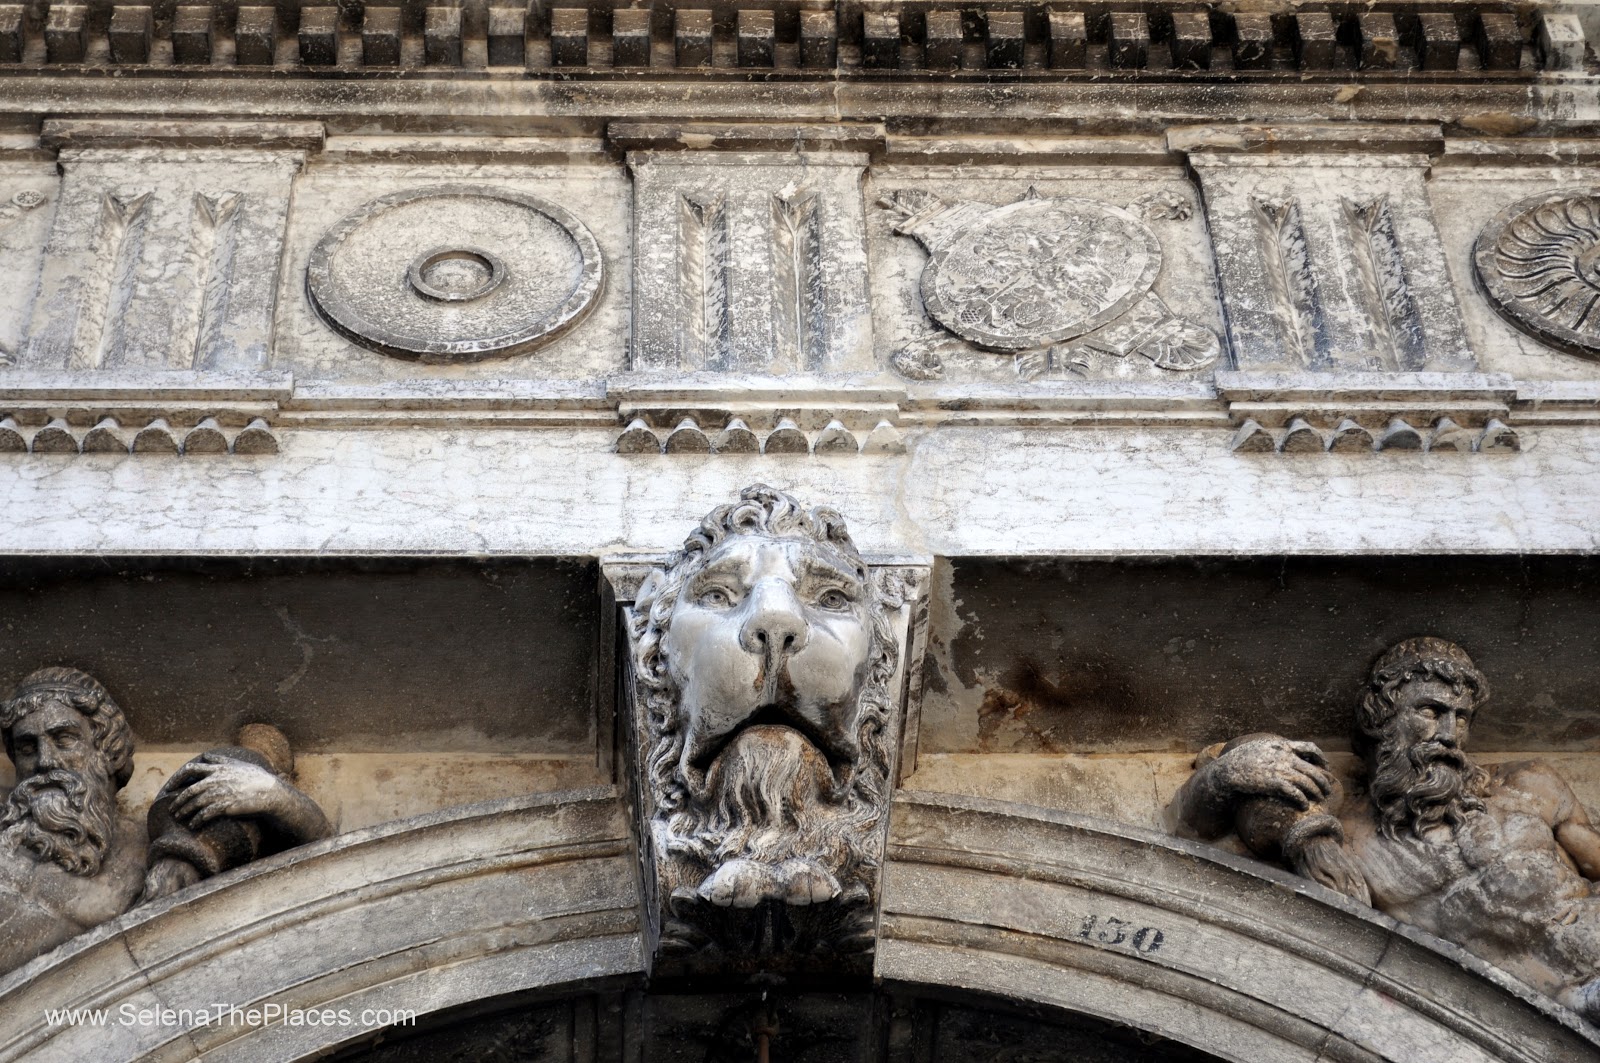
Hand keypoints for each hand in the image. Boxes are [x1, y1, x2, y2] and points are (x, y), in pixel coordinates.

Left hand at [166, 753, 288, 828]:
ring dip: (184, 812)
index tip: (170, 788)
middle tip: (172, 809)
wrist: (269, 792)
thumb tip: (207, 756)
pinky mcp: (225, 806)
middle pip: (189, 790)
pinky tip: (193, 825)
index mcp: (218, 769)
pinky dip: (196, 820)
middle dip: (178, 801)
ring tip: (179, 818)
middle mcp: (216, 780)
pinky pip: (205, 814)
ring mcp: (220, 793)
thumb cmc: (255, 777)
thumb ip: (221, 760)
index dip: (176, 779)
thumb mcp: (239, 764)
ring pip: (194, 803)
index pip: (190, 770)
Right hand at [1209, 737, 1335, 810]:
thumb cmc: (1241, 760)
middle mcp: (1284, 756)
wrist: (1227, 770)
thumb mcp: (1260, 746)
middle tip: (1327, 791)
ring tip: (1319, 800)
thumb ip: (1275, 747)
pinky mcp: (1274, 783)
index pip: (1310, 749)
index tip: (1325, 768)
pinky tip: (1304, 807)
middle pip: (1313, 769)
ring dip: (1316, 792)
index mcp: (1282, 745)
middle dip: (1323, 781)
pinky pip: (1296, 793)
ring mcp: (1280, 769)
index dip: (1321, 759)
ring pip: (1308, 782)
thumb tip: (1287, 749)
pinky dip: (1303, 800)